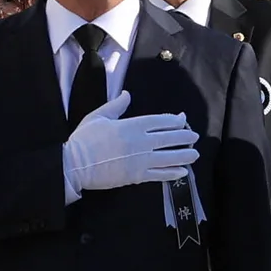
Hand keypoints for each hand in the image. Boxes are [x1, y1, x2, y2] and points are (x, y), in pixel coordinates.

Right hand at [63, 91, 197, 194]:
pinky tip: (183, 172)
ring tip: (195, 154)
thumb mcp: (98, 116)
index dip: (175, 121)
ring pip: (169, 157)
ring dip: (185, 155)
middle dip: (184, 137)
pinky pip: (160, 175)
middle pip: (170, 138)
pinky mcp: (137, 176)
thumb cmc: (84, 139)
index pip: (161, 121)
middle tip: (195, 137)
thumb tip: (127, 94)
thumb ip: (116, 105)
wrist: (75, 164)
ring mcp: (141, 160)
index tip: (183, 120)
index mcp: (133, 125)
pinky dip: (173, 173)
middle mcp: (142, 142)